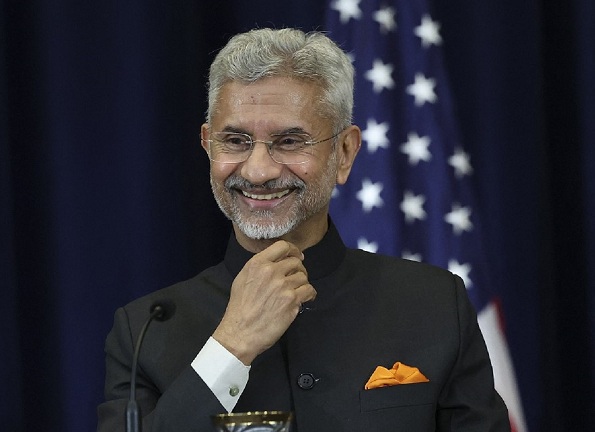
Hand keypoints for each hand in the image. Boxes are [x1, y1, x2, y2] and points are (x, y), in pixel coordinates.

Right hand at [212, 240, 315, 364]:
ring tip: (296, 291)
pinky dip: (309, 294)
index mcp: (258, 264)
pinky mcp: (292, 301)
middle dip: (298, 269)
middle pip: (296, 262)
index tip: (297, 256)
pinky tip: (304, 298)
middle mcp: (271, 272)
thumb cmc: (240, 307)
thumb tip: (276, 261)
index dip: (293, 250)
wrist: (241, 332)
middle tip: (295, 278)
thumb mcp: (243, 278)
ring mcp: (283, 286)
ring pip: (304, 276)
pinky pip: (309, 290)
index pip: (283, 246)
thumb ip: (259, 266)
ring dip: (302, 283)